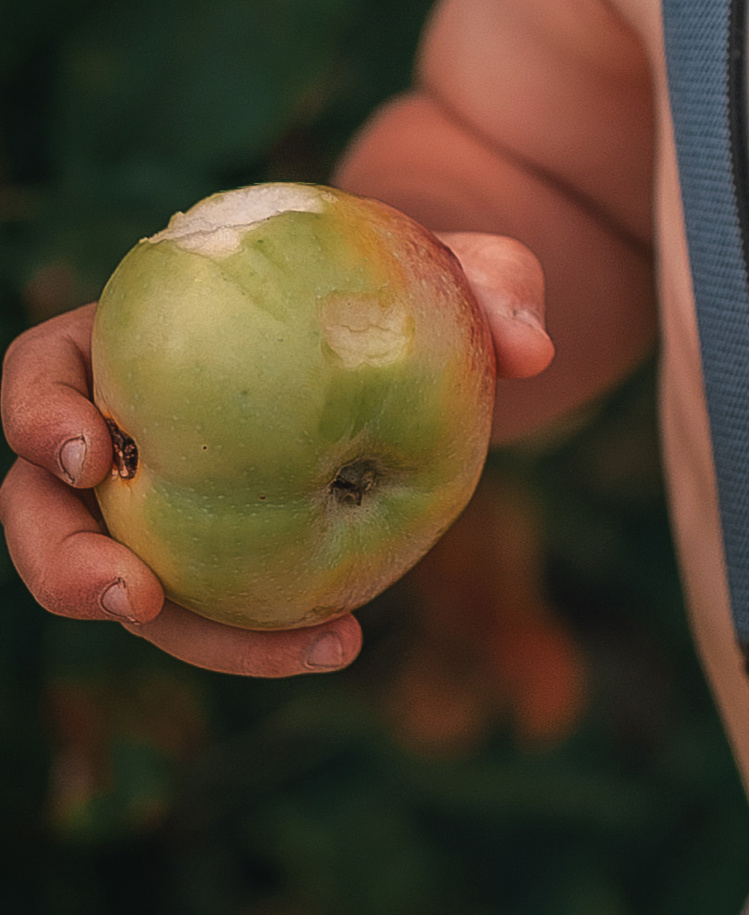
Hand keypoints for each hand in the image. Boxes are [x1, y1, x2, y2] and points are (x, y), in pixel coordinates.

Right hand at [0, 231, 552, 673]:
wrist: (417, 339)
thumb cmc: (405, 281)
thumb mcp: (455, 262)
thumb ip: (494, 279)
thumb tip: (533, 347)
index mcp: (127, 339)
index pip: (39, 374)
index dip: (41, 416)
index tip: (92, 452)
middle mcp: (118, 431)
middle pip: (38, 508)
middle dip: (65, 565)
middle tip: (136, 602)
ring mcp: (152, 504)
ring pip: (114, 584)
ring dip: (177, 631)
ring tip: (279, 652)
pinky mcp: (204, 558)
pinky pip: (209, 607)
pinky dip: (260, 636)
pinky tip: (342, 642)